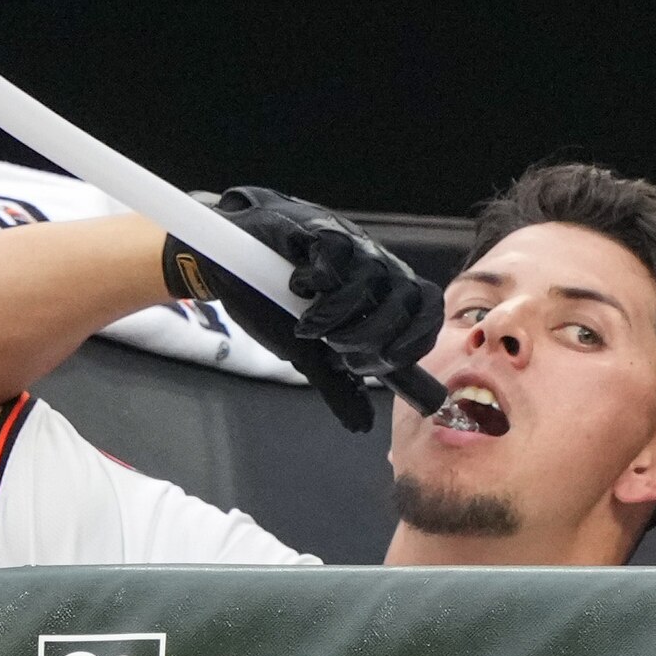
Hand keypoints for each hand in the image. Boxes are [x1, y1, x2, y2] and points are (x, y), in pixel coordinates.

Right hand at [162, 188, 442, 431]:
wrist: (229, 264)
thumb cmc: (275, 304)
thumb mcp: (308, 354)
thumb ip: (337, 385)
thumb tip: (362, 426)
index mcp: (383, 297)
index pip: (427, 313)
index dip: (412, 342)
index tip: (380, 364)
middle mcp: (375, 268)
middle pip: (406, 300)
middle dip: (372, 337)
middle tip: (337, 351)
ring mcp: (350, 247)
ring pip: (371, 281)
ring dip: (338, 315)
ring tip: (307, 326)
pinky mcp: (319, 229)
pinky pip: (337, 255)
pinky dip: (316, 281)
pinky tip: (296, 287)